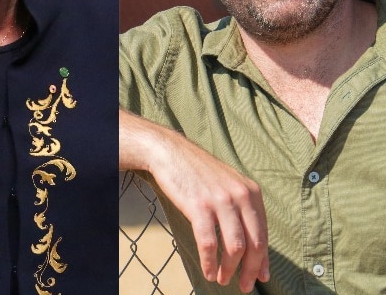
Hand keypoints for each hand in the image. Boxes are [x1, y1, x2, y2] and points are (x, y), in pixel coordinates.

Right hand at [120, 110, 268, 291]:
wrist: (170, 153)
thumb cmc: (198, 172)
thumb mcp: (228, 185)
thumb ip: (242, 210)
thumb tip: (252, 244)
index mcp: (252, 193)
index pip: (263, 234)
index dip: (263, 260)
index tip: (260, 277)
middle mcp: (241, 196)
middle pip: (254, 244)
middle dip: (250, 270)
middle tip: (244, 286)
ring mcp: (220, 201)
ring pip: (234, 247)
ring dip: (229, 269)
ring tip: (221, 279)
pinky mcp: (199, 207)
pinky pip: (209, 243)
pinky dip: (209, 262)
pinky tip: (207, 270)